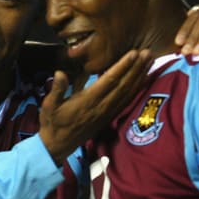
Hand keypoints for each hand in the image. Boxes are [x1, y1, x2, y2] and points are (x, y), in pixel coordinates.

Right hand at [38, 49, 150, 163]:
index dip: (122, 67)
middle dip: (136, 68)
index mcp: (88, 101)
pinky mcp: (109, 116)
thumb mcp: (48, 106)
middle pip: (124, 85)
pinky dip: (137, 88)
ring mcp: (107, 112)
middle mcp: (101, 106)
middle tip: (148, 52)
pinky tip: (143, 79)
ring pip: (128, 92)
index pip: (109, 81)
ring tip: (150, 61)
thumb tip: (61, 72)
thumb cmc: (52, 123)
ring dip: (140, 76)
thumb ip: (57, 89)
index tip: (133, 53)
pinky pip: (126, 100)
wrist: (58, 145)